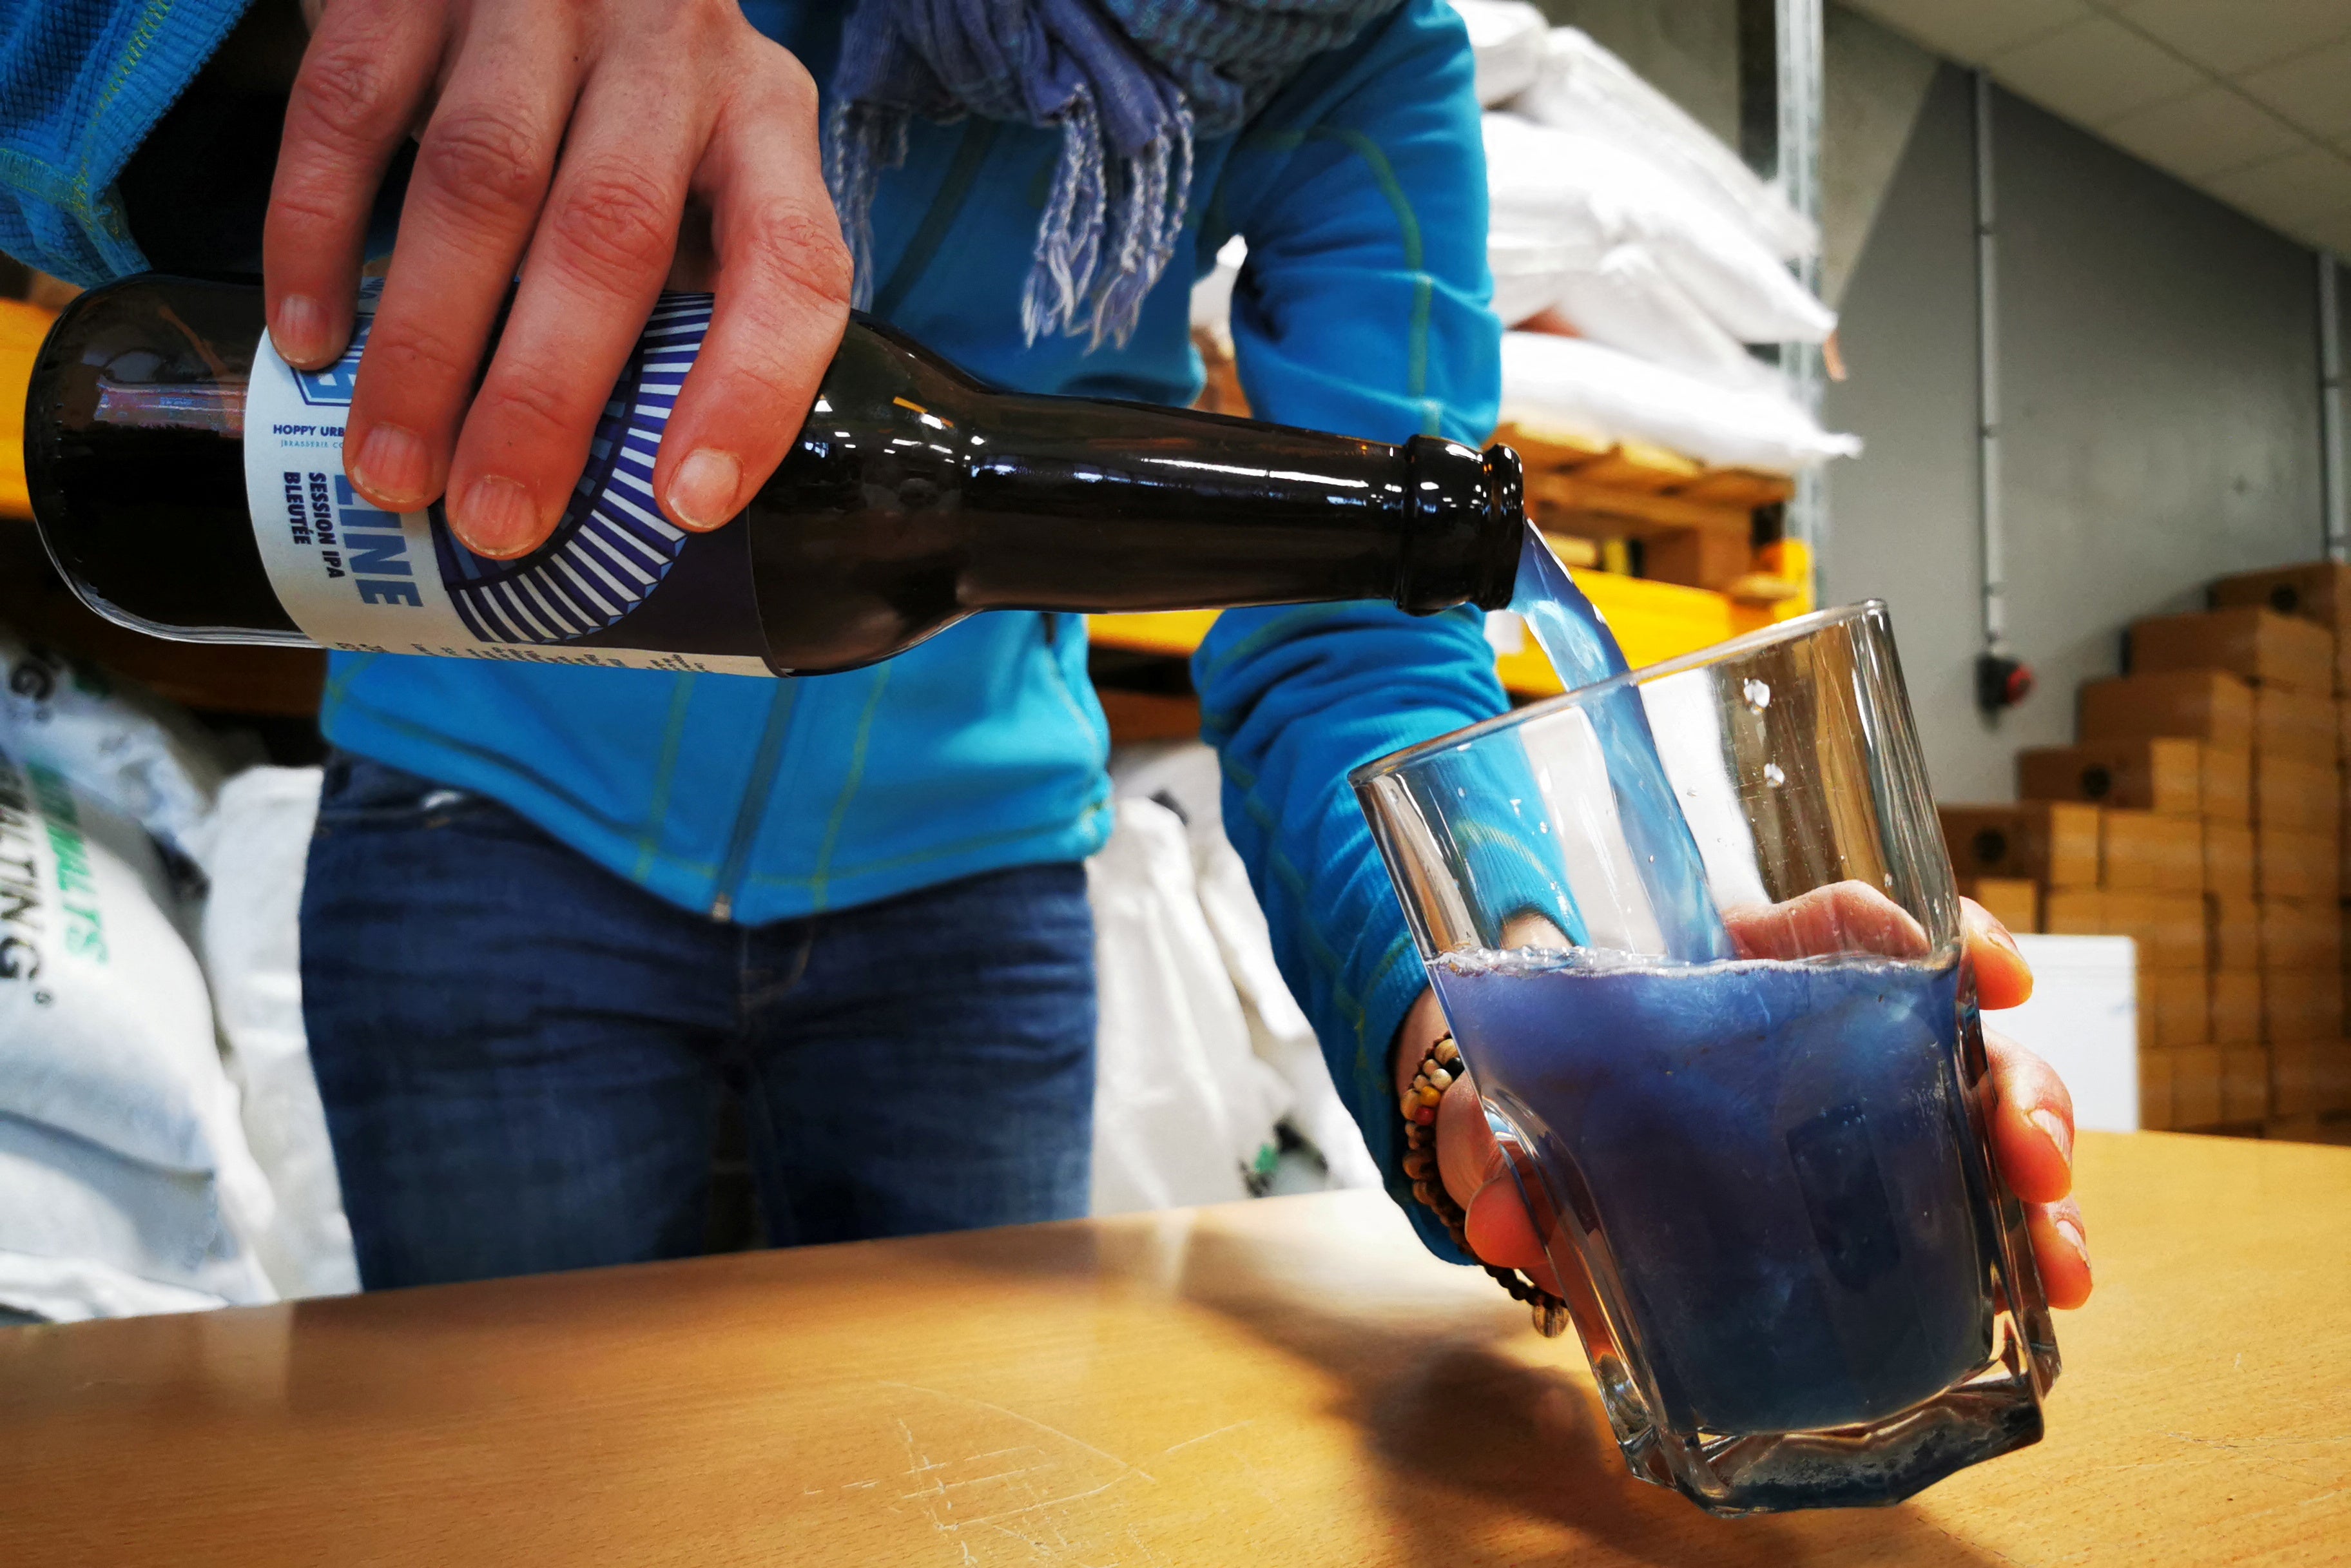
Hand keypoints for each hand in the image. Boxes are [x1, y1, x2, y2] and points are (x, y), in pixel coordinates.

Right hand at [265, 0, 852, 557]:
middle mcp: (668, 50)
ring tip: (393, 471)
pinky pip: (349, 113)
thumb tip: (620, 496)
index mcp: (764, 120)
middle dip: (546, 398)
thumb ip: (676, 294)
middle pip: (611, 234)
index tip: (682, 506)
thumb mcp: (693, 175)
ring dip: (430, 345)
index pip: (791, 265)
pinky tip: (308, 344)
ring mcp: (535, 2)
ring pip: (480, 183)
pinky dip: (318, 236)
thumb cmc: (619, 105)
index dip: (750, 392)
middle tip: (494, 522)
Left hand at [1398, 890, 2092, 1312]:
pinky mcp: (1862, 1196)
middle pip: (1950, 1033)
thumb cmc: (1527, 1081)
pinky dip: (2009, 1248)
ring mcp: (1854, 1112)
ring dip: (2034, 1184)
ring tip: (2055, 1260)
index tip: (1992, 970)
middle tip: (2034, 1156)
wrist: (1522, 1142)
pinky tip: (2040, 1295)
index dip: (1929, 933)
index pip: (1845, 922)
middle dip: (2018, 1086)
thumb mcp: (1499, 1098)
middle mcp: (1819, 1029)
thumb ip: (1489, 1140)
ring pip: (1978, 1119)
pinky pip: (1957, 1207)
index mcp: (1734, 970)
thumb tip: (1506, 1212)